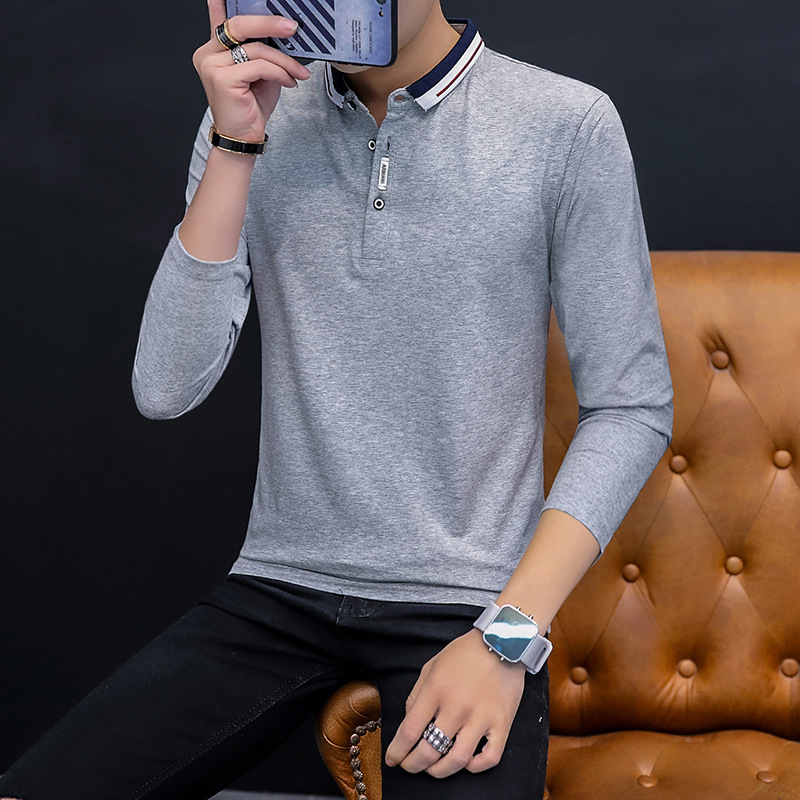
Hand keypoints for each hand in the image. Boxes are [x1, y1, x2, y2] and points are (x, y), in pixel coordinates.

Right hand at [192, 0, 312, 141]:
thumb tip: (280, 29)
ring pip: (256, 49)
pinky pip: (259, 66)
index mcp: (213, 48)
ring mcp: (212, 65)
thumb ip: (261, 49)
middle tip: (292, 27)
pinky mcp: (222, 79)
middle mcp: (207, 53)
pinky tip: (289, 82)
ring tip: (297, 73)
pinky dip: (279, 73)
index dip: (223, 2)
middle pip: (240, 25)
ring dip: (283, 61)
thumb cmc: (251, 105)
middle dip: (269, 23)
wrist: (244, 136)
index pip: (221, 18)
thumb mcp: (259, 71)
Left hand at [384, 628, 525, 777]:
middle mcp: (457, 706)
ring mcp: (481, 717)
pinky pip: (489, 758)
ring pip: (457, 760)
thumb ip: (416, 695)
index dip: (397, 751)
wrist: (502, 642)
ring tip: (433, 769)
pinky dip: (475, 767)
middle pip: (429, 751)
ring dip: (439, 771)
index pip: (409, 731)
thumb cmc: (464, 653)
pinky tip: (465, 762)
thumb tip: (410, 722)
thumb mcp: (431, 666)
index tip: (392, 759)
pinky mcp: (502, 724)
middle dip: (413, 765)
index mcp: (436, 689)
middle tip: (409, 766)